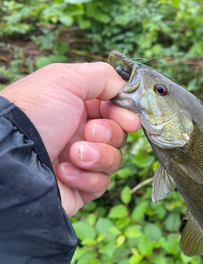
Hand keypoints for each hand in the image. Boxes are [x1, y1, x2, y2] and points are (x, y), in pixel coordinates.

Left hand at [0, 62, 139, 215]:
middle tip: (89, 133)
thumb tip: (124, 89)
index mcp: (75, 107)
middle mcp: (78, 133)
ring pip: (113, 160)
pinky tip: (63, 171)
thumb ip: (102, 76)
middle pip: (118, 135)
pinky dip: (85, 177)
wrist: (13, 158)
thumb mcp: (66, 80)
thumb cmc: (35, 114)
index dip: (124, 114)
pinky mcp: (79, 188)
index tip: (128, 119)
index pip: (115, 110)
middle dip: (108, 134)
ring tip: (72, 154)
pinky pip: (101, 184)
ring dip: (96, 156)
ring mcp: (79, 162)